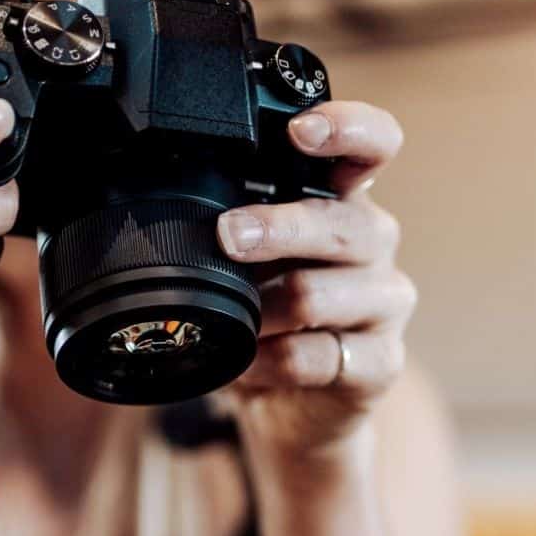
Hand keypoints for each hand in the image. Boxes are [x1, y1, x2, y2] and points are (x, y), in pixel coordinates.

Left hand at [214, 101, 413, 451]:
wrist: (294, 406)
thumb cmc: (267, 317)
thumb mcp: (242, 262)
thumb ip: (224, 224)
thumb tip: (150, 197)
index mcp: (342, 201)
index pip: (372, 146)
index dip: (347, 129)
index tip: (301, 131)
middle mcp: (373, 243)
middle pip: (342, 223)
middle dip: (278, 228)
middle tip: (228, 236)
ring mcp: (385, 304)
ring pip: (324, 293)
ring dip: (264, 309)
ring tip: (231, 318)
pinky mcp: (381, 363)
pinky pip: (321, 357)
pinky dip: (271, 362)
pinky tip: (247, 363)